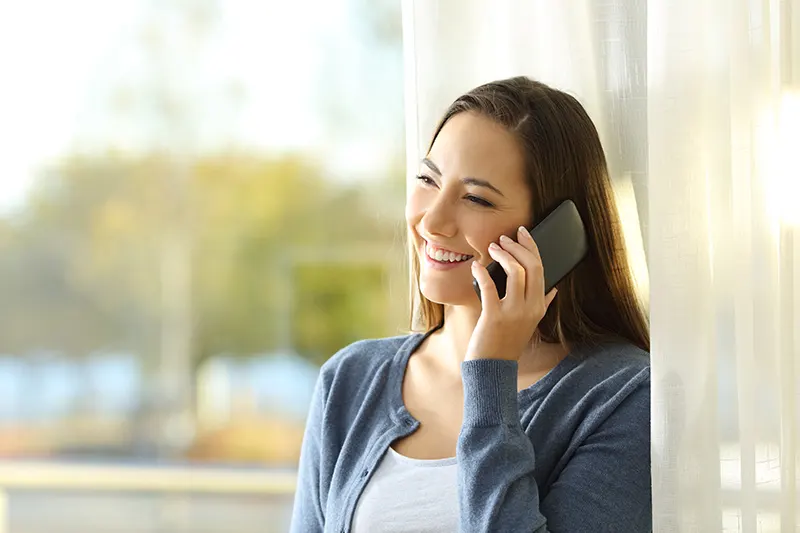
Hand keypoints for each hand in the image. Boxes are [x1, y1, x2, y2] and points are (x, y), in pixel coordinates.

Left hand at [465, 226, 557, 361]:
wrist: (493, 368)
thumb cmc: (507, 342)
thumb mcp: (530, 323)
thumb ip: (542, 305)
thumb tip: (554, 290)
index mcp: (539, 306)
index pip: (541, 269)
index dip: (532, 247)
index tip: (523, 233)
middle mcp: (530, 308)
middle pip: (532, 266)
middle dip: (518, 247)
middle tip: (505, 238)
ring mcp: (513, 312)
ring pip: (515, 272)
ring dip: (503, 255)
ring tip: (492, 248)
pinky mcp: (494, 317)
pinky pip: (489, 287)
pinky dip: (482, 272)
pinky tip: (477, 266)